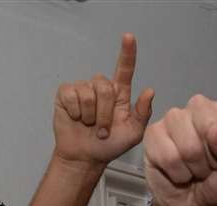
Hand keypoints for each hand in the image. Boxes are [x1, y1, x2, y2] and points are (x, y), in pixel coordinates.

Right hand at [52, 33, 155, 168]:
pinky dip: (75, 112)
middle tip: (102, 131)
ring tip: (89, 126)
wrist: (86, 157)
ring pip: (88, 93)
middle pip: (105, 87)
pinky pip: (72, 95)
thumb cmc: (110, 145)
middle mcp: (101, 88)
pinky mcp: (66, 94)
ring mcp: (83, 89)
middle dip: (104, 113)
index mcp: (119, 95)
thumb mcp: (133, 133)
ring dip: (91, 116)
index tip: (128, 37)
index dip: (127, 53)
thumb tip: (150, 90)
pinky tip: (76, 119)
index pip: (124, 70)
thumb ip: (142, 113)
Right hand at [143, 53, 216, 205]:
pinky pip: (168, 155)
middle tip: (210, 165)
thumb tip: (215, 132)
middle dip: (212, 156)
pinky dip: (177, 173)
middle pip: (209, 126)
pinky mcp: (154, 132)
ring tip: (194, 170)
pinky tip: (178, 172)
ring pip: (188, 145)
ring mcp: (176, 118)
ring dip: (194, 167)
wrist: (193, 205)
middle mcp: (202, 110)